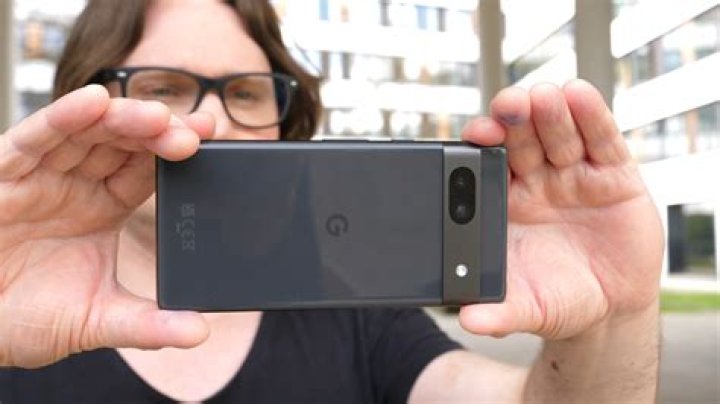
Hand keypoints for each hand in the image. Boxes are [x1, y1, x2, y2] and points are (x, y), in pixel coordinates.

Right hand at [0, 85, 212, 367]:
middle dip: (159, 132)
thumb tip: (200, 334)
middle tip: (194, 131)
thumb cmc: (24, 319)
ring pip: (87, 132)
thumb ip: (147, 325)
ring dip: (122, 120)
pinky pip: (34, 139)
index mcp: (103, 207)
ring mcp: (40, 175)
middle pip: (123, 143)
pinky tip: (94, 102)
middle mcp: (76, 184)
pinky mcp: (3, 174)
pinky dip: (63, 118)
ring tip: (156, 116)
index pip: (147, 169)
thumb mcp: (95, 321)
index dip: (175, 153)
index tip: (211, 139)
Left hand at [460, 80, 662, 339]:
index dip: (483, 145)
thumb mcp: (528, 308)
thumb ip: (498, 311)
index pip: (489, 163)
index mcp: (506, 203)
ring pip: (559, 133)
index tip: (478, 135)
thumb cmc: (559, 300)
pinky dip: (593, 118)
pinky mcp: (613, 175)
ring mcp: (574, 174)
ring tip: (546, 97)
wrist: (610, 309)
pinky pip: (602, 141)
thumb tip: (467, 319)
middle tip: (511, 104)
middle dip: (516, 118)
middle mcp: (537, 180)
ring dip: (552, 112)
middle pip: (523, 138)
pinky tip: (581, 97)